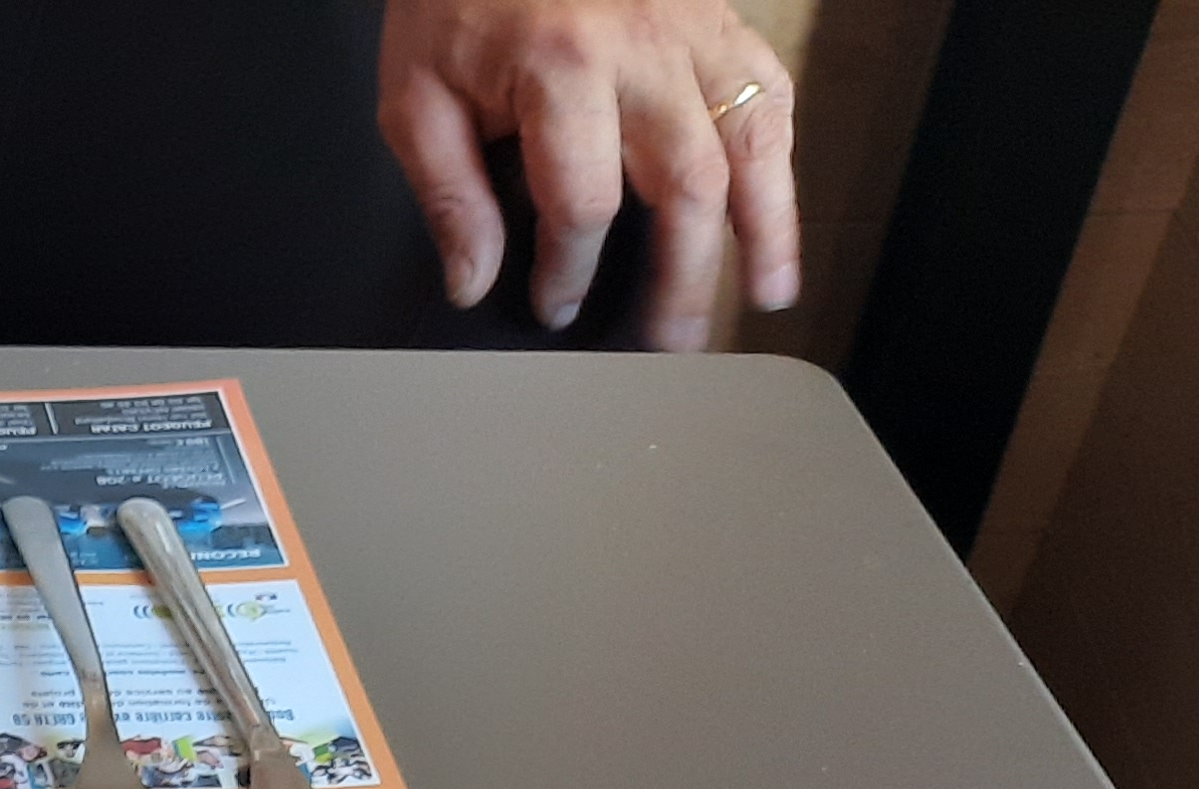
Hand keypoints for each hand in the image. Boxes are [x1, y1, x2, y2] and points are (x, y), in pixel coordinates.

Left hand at [377, 1, 798, 347]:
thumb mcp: (417, 91)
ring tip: (764, 297)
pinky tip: (776, 210)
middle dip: (683, 279)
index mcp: (561, 70)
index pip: (581, 203)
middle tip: (670, 346)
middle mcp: (642, 54)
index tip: (555, 307)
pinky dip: (781, 156)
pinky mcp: (721, 19)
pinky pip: (770, 91)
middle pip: (686, 187)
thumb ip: (448, 190)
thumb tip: (472, 280)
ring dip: (765, 228)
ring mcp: (693, 33)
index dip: (570, 271)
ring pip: (751, 141)